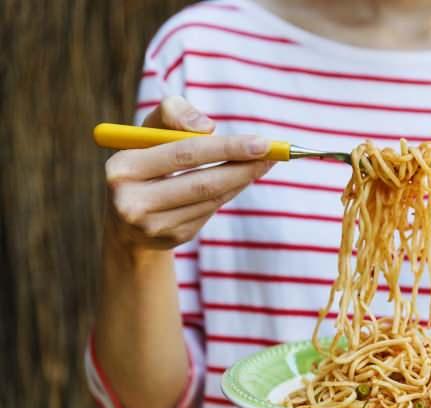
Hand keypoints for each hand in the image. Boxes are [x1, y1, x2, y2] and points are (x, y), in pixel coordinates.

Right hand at [104, 96, 273, 252]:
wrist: (125, 213)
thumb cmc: (144, 157)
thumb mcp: (148, 129)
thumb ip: (173, 114)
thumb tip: (208, 127)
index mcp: (122, 169)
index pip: (184, 154)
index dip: (227, 148)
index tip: (262, 142)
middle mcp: (132, 202)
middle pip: (202, 184)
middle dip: (243, 167)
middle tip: (275, 154)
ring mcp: (153, 226)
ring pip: (210, 199)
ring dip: (242, 179)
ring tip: (264, 162)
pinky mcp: (171, 238)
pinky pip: (209, 211)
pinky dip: (228, 192)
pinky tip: (239, 179)